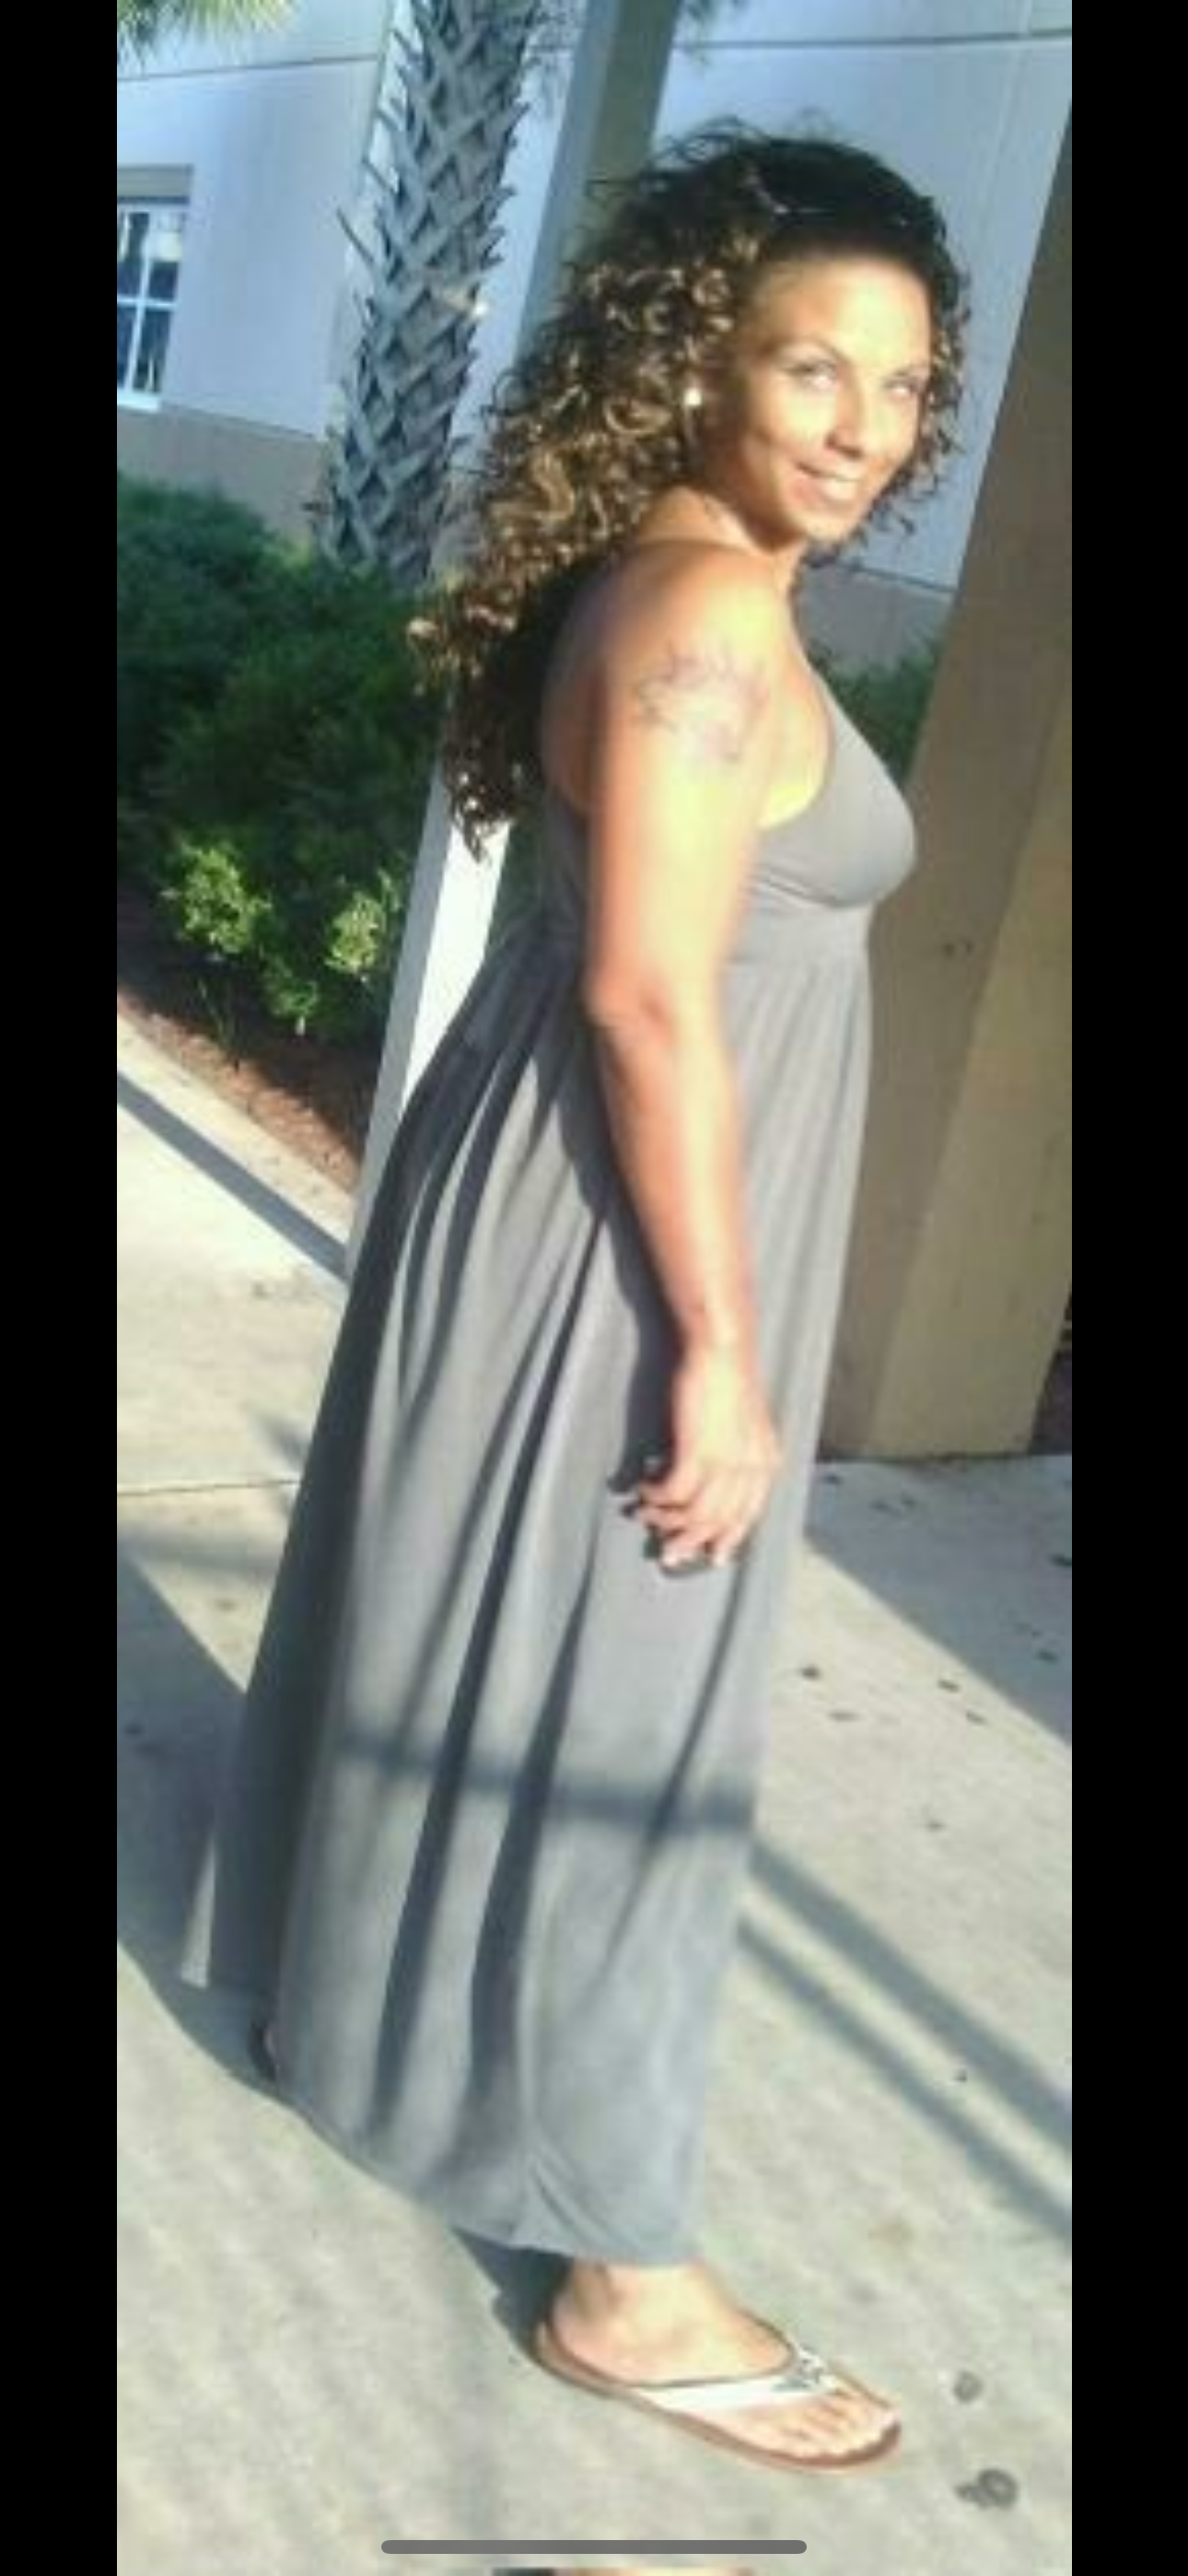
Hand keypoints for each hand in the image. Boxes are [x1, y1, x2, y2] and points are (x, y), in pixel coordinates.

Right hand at [634, 1346, 782, 1568]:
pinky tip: (641, 1489)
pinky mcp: (697, 1453)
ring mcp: (725, 1463)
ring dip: (664, 1520)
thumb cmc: (727, 1379)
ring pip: (693, 1515)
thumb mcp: (744, 1425)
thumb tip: (712, 1483)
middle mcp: (749, 1469)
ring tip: (643, 1514)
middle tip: (667, 1554)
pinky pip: (671, 1494)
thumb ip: (738, 1455)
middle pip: (718, 1523)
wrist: (721, 1350)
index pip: (748, 1515)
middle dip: (689, 1542)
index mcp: (765, 1463)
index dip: (728, 1539)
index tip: (711, 1556)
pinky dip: (654, 1497)